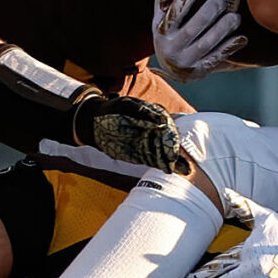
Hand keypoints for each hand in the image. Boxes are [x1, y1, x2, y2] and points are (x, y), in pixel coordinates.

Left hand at [74, 93, 189, 173]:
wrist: (95, 124)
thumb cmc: (111, 110)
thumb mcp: (125, 106)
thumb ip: (143, 112)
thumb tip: (162, 120)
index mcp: (155, 115)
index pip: (168, 126)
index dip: (170, 136)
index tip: (169, 143)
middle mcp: (156, 129)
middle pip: (169, 141)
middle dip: (172, 150)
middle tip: (172, 158)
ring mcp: (151, 142)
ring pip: (166, 152)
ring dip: (174, 161)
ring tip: (183, 170)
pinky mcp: (145, 154)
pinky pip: (158, 161)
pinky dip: (166, 166)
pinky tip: (174, 171)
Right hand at [151, 0, 245, 82]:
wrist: (173, 68)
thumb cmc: (168, 32)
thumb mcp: (161, 15)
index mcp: (162, 31)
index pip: (172, 16)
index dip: (183, 4)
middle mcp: (172, 48)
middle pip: (192, 30)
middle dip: (207, 14)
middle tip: (221, 1)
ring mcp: (187, 61)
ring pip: (207, 44)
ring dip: (223, 29)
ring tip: (235, 16)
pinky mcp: (202, 70)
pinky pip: (218, 58)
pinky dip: (230, 47)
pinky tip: (242, 37)